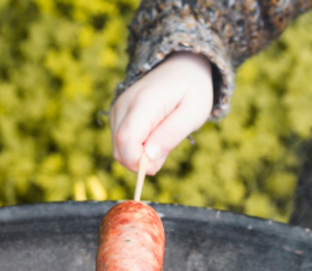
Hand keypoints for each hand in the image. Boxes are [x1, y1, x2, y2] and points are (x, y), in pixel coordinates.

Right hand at [110, 52, 213, 174]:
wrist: (182, 64)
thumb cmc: (192, 89)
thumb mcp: (194, 113)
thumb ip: (171, 135)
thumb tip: (148, 158)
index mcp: (144, 102)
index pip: (126, 141)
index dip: (138, 162)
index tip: (156, 166)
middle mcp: (124, 103)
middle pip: (119, 148)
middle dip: (139, 161)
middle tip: (165, 149)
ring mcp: (118, 107)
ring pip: (118, 148)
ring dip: (139, 154)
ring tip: (162, 136)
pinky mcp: (117, 112)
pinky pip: (120, 141)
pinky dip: (136, 146)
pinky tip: (153, 133)